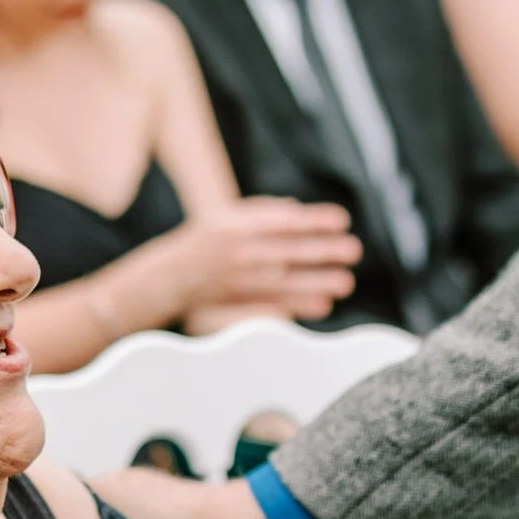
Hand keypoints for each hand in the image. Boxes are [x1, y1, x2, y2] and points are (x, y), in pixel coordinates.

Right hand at [171, 198, 361, 319]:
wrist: (166, 278)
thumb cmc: (205, 243)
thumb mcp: (226, 216)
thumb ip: (262, 212)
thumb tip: (299, 212)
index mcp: (236, 225)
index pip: (283, 221)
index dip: (315, 220)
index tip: (342, 220)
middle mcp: (237, 253)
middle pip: (288, 251)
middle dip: (324, 251)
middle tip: (352, 250)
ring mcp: (237, 281)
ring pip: (284, 282)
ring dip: (317, 282)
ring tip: (344, 281)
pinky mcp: (236, 305)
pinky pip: (272, 306)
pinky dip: (298, 306)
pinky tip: (322, 304)